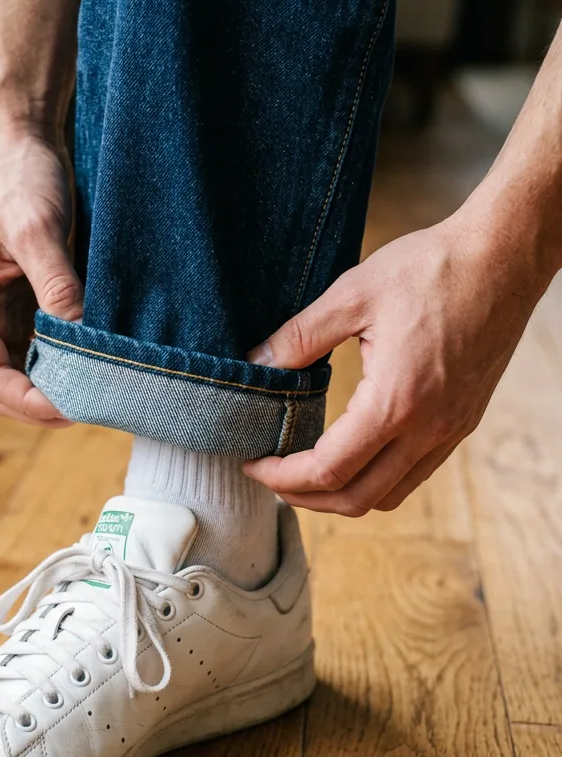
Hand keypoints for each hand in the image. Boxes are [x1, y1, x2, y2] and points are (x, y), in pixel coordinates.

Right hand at [0, 126, 83, 426]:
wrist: (17, 136)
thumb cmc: (16, 174)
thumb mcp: (36, 227)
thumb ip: (56, 283)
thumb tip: (81, 337)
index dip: (31, 402)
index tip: (77, 407)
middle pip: (5, 386)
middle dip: (46, 404)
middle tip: (100, 404)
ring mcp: (1, 310)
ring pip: (26, 371)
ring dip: (59, 386)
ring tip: (105, 389)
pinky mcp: (26, 299)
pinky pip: (43, 347)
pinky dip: (68, 361)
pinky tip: (101, 361)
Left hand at [243, 216, 540, 514]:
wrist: (503, 257)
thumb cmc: (433, 268)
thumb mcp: (352, 294)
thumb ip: (299, 337)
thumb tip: (256, 365)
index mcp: (396, 402)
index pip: (330, 470)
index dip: (283, 477)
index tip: (253, 463)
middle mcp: (429, 428)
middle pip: (358, 499)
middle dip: (305, 498)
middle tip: (270, 475)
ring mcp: (451, 429)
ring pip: (390, 494)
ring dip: (342, 494)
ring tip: (305, 470)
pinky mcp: (463, 421)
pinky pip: (416, 472)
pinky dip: (377, 478)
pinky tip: (353, 451)